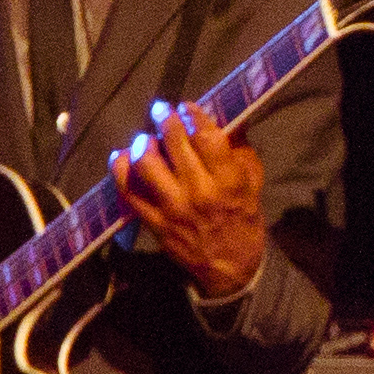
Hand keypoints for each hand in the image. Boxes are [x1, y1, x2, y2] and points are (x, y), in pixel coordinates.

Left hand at [112, 100, 268, 300]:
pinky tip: (121, 157)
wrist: (230, 268)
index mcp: (229, 181)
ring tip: (145, 139)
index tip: (185, 106)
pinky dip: (120, 170)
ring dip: (142, 144)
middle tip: (160, 110)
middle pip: (174, 144)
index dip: (192, 115)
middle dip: (165, 119)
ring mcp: (174, 208)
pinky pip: (129, 192)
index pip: (206, 137)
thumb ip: (240, 150)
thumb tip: (225, 117)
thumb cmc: (244, 219)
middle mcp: (200, 192)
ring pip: (146, 164)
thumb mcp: (254, 182)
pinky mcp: (154, 222)